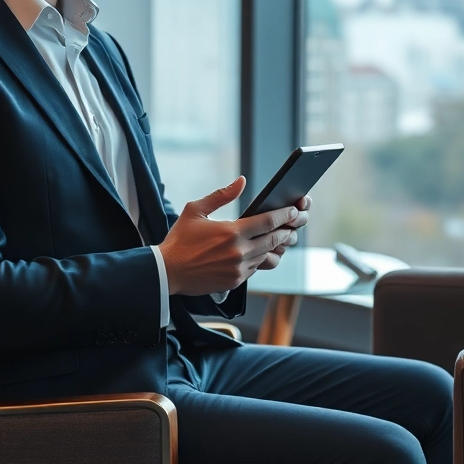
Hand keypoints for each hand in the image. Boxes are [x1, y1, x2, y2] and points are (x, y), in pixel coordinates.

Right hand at [157, 178, 309, 295]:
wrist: (167, 272)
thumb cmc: (179, 239)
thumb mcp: (195, 210)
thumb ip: (222, 194)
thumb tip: (241, 181)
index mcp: (232, 232)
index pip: (268, 222)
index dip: (285, 215)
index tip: (295, 209)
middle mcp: (239, 253)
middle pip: (274, 239)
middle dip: (288, 229)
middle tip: (297, 222)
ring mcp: (239, 269)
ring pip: (269, 256)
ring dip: (278, 245)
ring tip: (283, 236)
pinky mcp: (236, 282)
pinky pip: (257, 268)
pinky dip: (262, 258)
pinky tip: (261, 250)